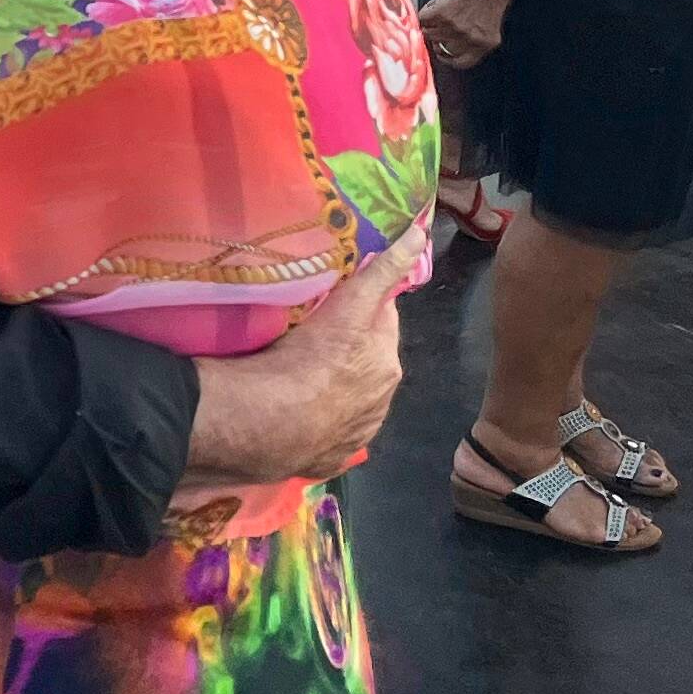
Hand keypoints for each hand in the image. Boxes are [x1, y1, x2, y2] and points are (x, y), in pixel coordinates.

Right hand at [182, 242, 415, 482]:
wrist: (272, 422)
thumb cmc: (311, 358)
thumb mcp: (348, 306)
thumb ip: (383, 270)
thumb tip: (420, 234)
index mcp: (386, 364)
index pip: (380, 321)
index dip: (359, 304)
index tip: (336, 295)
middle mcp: (379, 401)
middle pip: (365, 359)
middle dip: (348, 345)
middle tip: (310, 329)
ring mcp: (353, 434)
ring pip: (347, 397)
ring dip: (333, 384)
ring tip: (296, 370)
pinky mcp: (326, 458)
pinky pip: (324, 431)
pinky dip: (316, 419)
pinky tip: (294, 410)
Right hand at [417, 0, 508, 68]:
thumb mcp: (489, 24)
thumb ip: (475, 37)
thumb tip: (452, 43)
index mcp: (484, 44)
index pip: (461, 62)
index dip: (449, 59)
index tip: (443, 54)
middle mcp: (468, 39)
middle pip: (440, 46)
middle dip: (436, 37)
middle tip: (436, 28)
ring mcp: (453, 27)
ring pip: (429, 32)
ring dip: (430, 23)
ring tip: (438, 12)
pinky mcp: (441, 14)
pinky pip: (424, 18)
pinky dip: (426, 11)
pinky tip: (434, 5)